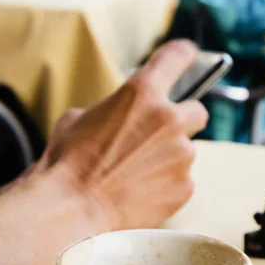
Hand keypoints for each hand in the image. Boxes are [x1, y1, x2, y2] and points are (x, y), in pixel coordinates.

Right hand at [38, 40, 207, 229]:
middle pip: (197, 111)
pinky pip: (182, 181)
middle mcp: (169, 119)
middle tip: (159, 136)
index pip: (177, 58)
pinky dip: (166, 185)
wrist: (72, 208)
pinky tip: (140, 193)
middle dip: (181, 120)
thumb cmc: (68, 163)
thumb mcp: (78, 119)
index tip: (188, 56)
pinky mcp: (185, 187)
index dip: (183, 56)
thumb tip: (117, 118)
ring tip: (136, 174)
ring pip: (186, 151)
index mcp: (141, 93)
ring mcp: (181, 155)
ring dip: (169, 157)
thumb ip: (110, 109)